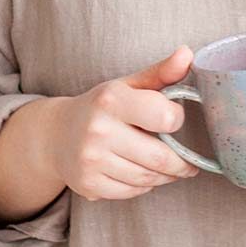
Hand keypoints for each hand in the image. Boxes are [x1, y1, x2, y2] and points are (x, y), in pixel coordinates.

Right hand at [49, 46, 201, 201]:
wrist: (56, 134)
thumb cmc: (102, 106)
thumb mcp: (129, 84)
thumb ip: (162, 71)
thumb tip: (187, 53)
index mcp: (112, 100)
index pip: (165, 116)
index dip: (176, 119)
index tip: (175, 119)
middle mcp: (99, 130)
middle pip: (159, 157)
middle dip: (181, 163)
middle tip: (189, 163)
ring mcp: (91, 160)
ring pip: (147, 179)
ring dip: (165, 177)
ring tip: (169, 168)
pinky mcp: (88, 184)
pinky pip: (131, 192)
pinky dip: (145, 187)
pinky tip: (144, 175)